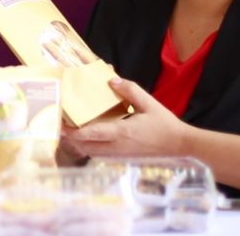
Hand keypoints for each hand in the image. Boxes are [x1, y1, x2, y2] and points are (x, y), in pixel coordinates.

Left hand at [61, 77, 190, 156]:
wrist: (180, 145)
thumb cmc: (165, 124)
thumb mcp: (149, 103)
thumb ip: (130, 90)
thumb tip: (111, 80)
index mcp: (120, 132)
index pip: (89, 134)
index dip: (71, 131)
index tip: (60, 123)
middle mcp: (116, 147)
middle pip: (84, 146)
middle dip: (71, 137)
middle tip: (61, 125)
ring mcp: (119, 155)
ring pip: (91, 153)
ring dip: (79, 143)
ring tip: (72, 130)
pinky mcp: (122, 159)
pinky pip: (100, 156)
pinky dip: (90, 148)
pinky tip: (90, 138)